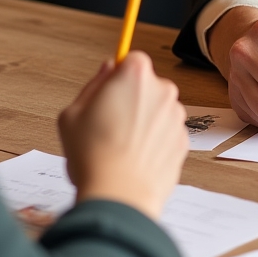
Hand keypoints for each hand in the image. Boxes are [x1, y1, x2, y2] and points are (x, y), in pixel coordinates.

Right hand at [58, 51, 186, 220]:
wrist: (119, 196)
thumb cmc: (92, 155)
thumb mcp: (73, 114)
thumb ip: (94, 85)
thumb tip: (108, 69)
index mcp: (136, 75)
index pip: (132, 60)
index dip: (118, 76)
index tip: (108, 92)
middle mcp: (163, 90)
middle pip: (147, 86)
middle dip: (132, 99)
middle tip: (108, 125)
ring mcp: (177, 117)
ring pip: (158, 111)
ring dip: (144, 122)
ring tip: (120, 147)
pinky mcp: (184, 141)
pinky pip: (166, 134)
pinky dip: (154, 143)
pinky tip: (135, 160)